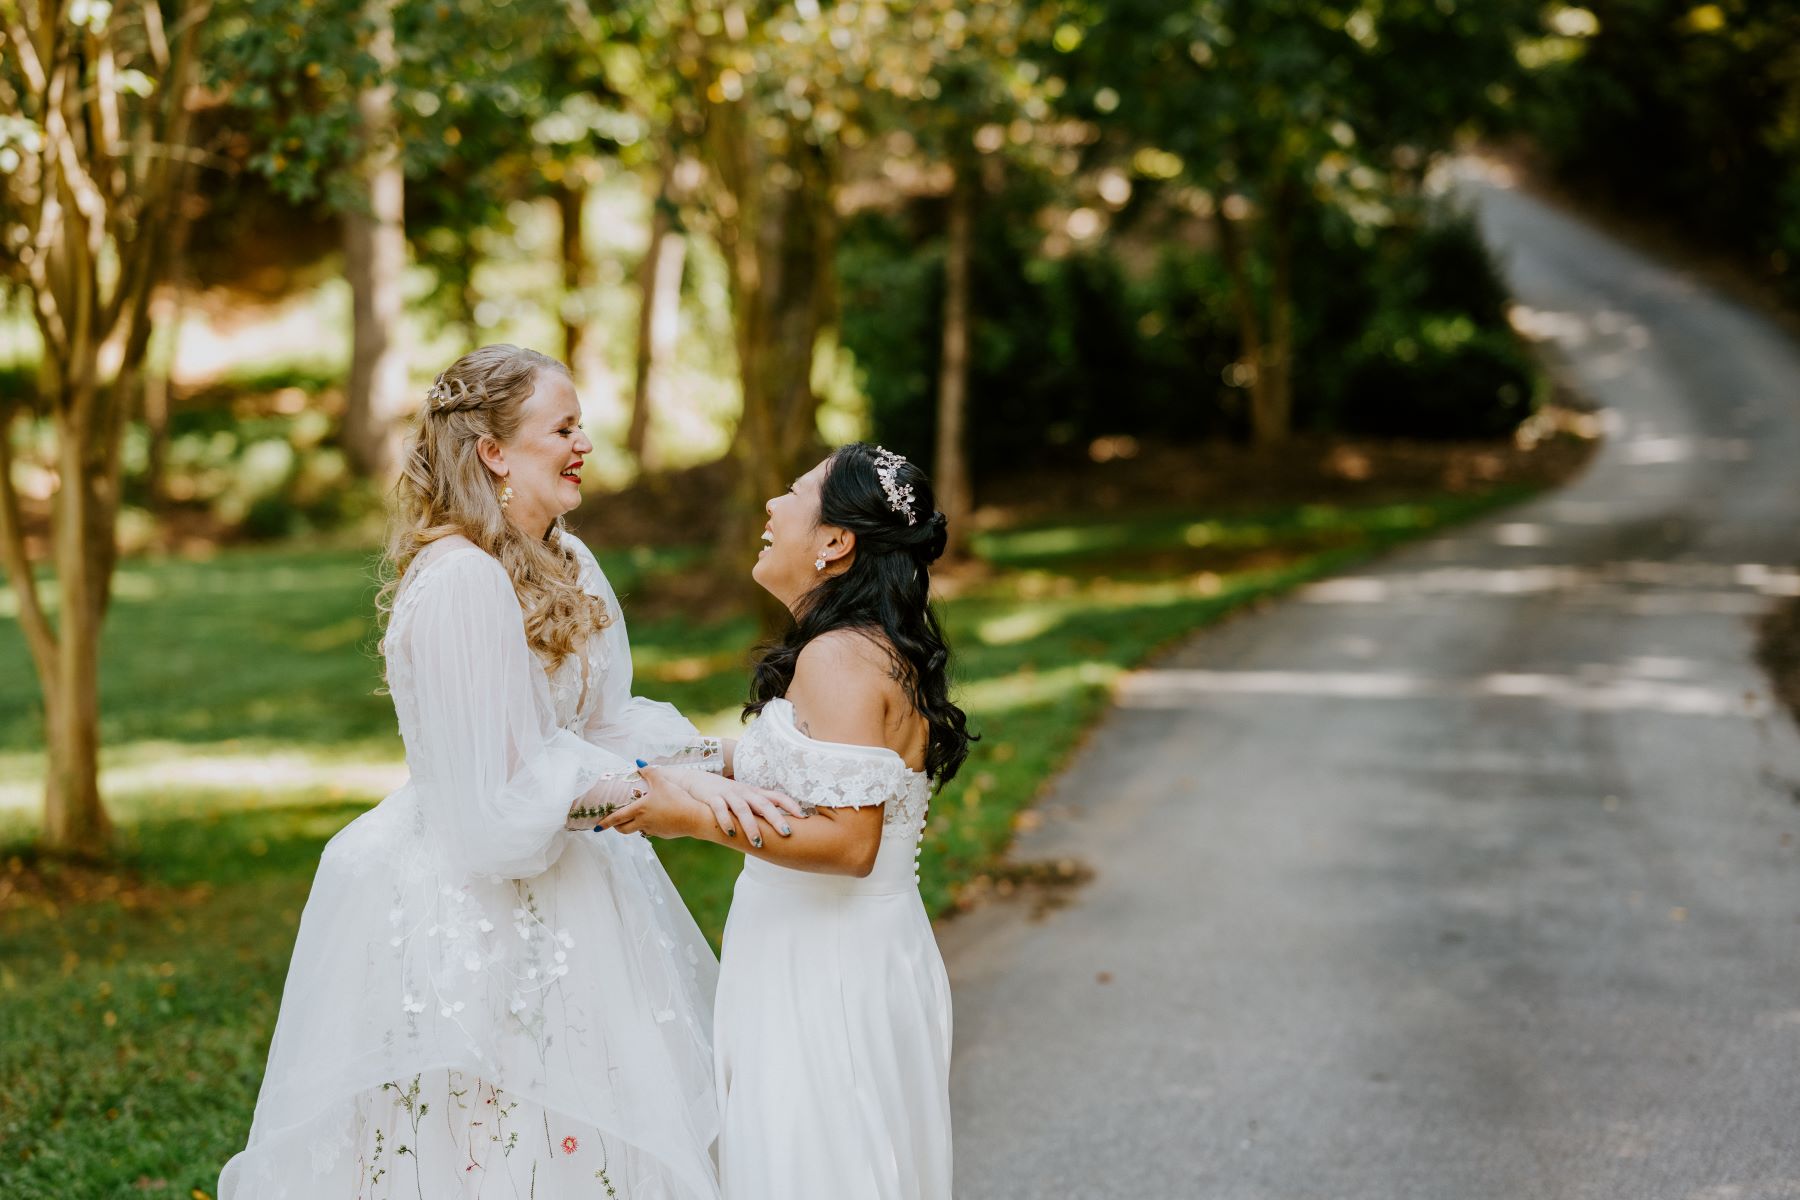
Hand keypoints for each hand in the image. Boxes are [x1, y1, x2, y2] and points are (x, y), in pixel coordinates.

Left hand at [599, 766, 708, 839]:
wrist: (695, 818)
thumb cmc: (676, 799)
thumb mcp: (662, 782)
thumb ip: (650, 772)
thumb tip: (639, 763)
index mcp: (639, 810)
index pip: (617, 818)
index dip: (605, 823)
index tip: (597, 827)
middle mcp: (643, 822)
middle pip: (623, 829)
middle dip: (616, 827)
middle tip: (614, 823)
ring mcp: (653, 830)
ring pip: (637, 830)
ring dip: (633, 826)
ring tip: (635, 818)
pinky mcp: (663, 834)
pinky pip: (652, 831)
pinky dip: (649, 826)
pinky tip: (657, 818)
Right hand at [671, 769, 807, 848]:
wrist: (695, 780)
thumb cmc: (725, 794)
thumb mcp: (744, 798)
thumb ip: (759, 809)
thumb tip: (779, 824)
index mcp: (754, 793)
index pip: (776, 796)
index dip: (790, 805)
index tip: (804, 817)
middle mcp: (744, 792)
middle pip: (763, 804)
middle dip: (775, 819)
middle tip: (786, 833)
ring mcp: (728, 794)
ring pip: (742, 809)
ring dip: (751, 826)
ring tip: (758, 843)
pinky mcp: (711, 798)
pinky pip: (719, 809)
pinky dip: (726, 820)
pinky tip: (730, 833)